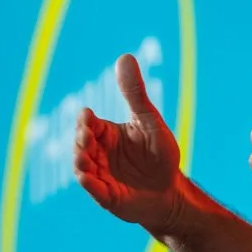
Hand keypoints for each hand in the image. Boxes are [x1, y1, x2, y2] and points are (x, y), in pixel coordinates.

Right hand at [74, 52, 185, 234]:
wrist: (171, 191)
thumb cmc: (160, 155)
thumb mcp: (150, 120)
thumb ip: (135, 93)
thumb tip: (124, 55)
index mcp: (105, 133)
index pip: (87, 122)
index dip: (85, 120)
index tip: (88, 118)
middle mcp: (97, 153)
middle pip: (79, 143)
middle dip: (80, 140)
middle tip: (87, 137)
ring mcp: (99, 175)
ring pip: (81, 166)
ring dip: (80, 162)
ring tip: (84, 160)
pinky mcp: (105, 196)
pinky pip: (92, 189)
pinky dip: (89, 184)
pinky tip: (87, 178)